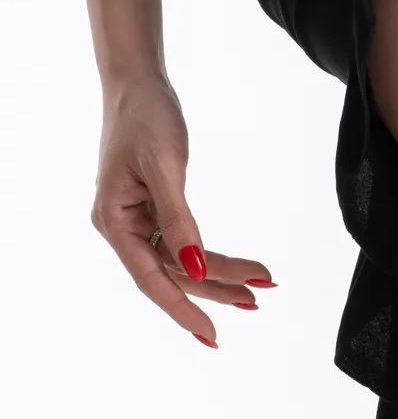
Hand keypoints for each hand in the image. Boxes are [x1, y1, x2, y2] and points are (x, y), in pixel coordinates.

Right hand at [90, 75, 273, 346]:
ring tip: (261, 287)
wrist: (138, 82)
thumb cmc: (145, 116)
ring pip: (184, 264)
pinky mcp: (155, 214)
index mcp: (114, 221)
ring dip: (222, 276)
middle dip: (216, 289)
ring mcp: (139, 222)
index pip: (152, 280)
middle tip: (256, 301)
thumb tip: (196, 270)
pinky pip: (186, 246)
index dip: (183, 310)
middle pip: (173, 275)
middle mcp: (124, 228)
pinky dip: (214, 257)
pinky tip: (241, 269)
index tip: (213, 336)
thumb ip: (179, 221)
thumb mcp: (164, 167)